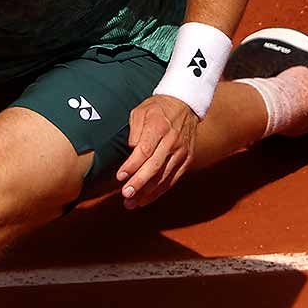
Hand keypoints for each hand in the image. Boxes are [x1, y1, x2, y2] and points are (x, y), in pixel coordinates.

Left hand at [115, 94, 198, 208]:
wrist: (185, 104)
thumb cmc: (158, 109)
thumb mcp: (141, 111)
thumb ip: (135, 129)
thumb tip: (132, 148)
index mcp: (159, 128)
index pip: (145, 150)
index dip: (132, 165)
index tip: (120, 176)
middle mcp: (172, 141)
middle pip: (155, 166)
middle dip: (139, 183)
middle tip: (126, 194)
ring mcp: (181, 152)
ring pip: (164, 176)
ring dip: (147, 192)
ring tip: (131, 203)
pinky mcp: (187, 160)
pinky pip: (172, 179)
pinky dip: (159, 191)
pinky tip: (146, 199)